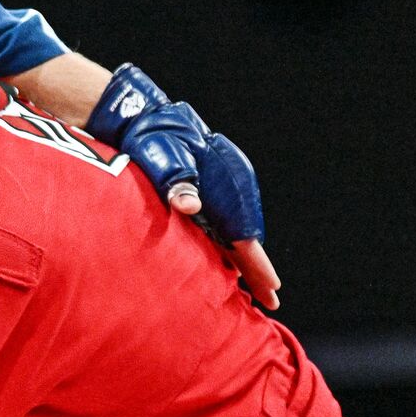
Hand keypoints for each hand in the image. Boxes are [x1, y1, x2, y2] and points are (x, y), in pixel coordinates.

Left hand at [86, 64, 281, 309]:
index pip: (243, 232)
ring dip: (247, 256)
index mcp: (224, 181)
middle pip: (247, 235)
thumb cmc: (152, 138)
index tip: (271, 288)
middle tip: (271, 300)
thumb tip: (191, 206)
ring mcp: (223, 186)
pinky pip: (226, 220)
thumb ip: (176, 182)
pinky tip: (231, 257)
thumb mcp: (160, 157)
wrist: (144, 116)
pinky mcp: (211, 186)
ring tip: (258, 286)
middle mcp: (230, 185)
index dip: (256, 263)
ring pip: (238, 229)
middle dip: (259, 267)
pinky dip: (232, 241)